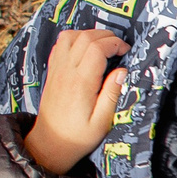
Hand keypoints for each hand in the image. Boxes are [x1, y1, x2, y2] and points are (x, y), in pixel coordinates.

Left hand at [22, 28, 128, 174]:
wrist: (50, 143)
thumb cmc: (78, 136)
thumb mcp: (102, 122)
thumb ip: (112, 94)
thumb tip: (123, 71)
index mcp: (81, 83)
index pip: (97, 48)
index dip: (115, 44)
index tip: (126, 51)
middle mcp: (66, 71)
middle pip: (85, 37)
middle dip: (106, 36)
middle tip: (119, 47)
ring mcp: (57, 69)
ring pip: (70, 36)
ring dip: (89, 34)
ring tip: (103, 45)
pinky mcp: (52, 71)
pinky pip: (59, 45)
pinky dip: (74, 39)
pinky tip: (84, 49)